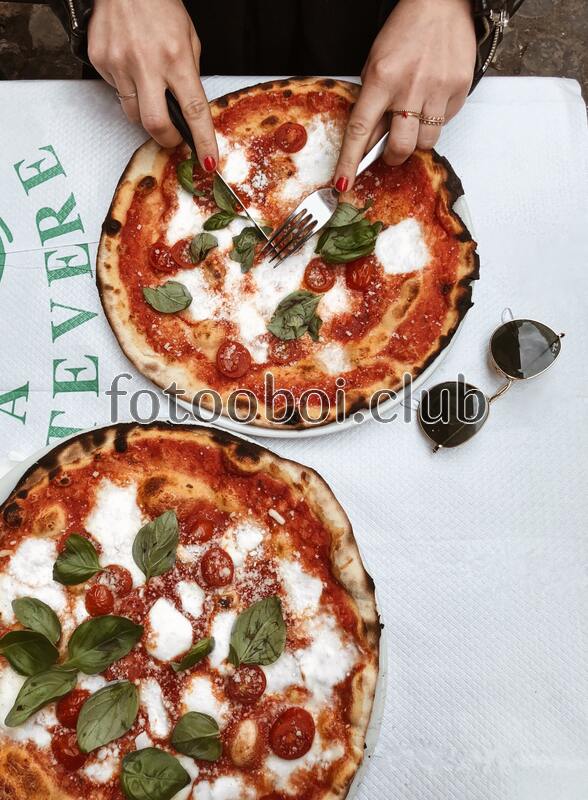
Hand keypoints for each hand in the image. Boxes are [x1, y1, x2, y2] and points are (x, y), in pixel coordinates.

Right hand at [88, 0, 217, 169]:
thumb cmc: (159, 6)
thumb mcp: (188, 39)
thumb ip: (189, 75)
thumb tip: (187, 109)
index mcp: (176, 57)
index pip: (193, 110)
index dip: (202, 140)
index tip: (208, 161)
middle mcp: (146, 62)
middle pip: (155, 123)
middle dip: (166, 138)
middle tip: (172, 136)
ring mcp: (119, 63)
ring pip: (133, 112)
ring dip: (145, 110)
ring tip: (148, 85)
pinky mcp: (100, 60)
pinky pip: (116, 91)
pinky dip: (126, 87)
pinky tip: (130, 64)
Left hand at [333, 0, 475, 190]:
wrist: (442, 4)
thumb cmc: (406, 32)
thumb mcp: (376, 64)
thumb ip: (372, 103)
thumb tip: (370, 142)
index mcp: (382, 78)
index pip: (360, 130)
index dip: (350, 161)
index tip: (344, 182)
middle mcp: (410, 86)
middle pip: (400, 147)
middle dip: (392, 156)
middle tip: (390, 150)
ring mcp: (437, 89)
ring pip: (425, 142)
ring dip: (416, 140)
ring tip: (414, 118)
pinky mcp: (458, 89)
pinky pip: (444, 123)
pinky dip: (435, 120)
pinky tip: (431, 98)